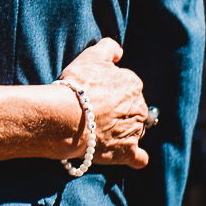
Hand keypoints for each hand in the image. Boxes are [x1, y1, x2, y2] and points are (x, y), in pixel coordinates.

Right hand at [57, 38, 151, 169]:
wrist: (65, 117)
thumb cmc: (76, 86)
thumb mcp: (91, 56)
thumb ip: (109, 48)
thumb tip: (118, 51)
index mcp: (133, 85)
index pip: (127, 86)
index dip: (111, 90)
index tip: (96, 94)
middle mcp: (139, 108)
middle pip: (133, 109)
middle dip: (119, 111)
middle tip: (96, 113)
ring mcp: (135, 131)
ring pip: (134, 130)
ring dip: (123, 131)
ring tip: (101, 132)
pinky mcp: (127, 152)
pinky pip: (138, 157)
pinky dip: (135, 157)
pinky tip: (129, 156)